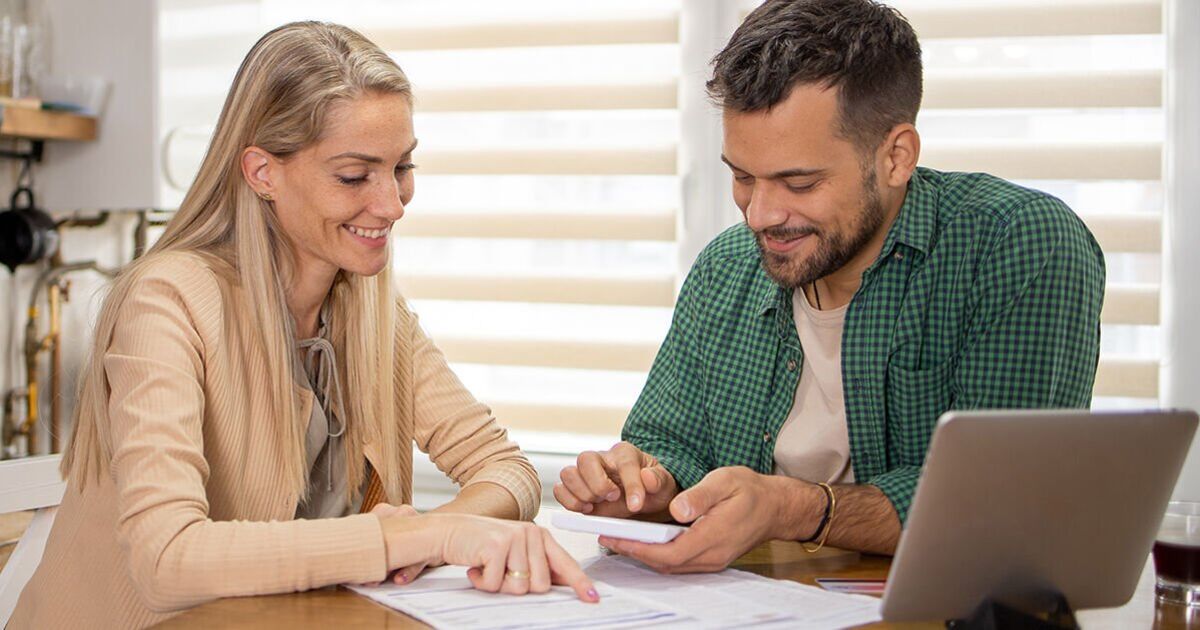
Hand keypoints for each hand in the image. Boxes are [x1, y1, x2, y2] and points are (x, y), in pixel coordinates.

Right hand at [374, 506, 598, 601]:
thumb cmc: (480, 544)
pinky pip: (495, 583)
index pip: (565, 564)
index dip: (579, 583)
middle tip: (500, 572)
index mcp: (539, 536)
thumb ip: (536, 565)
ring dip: (498, 584)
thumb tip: (558, 585)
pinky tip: (475, 565)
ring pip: (519, 587)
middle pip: (540, 585)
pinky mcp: (497, 546)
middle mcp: (531, 534)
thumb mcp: (513, 552)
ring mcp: (515, 538)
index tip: (592, 598)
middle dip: (517, 586)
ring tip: (487, 567)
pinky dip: (482, 581)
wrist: (448, 531)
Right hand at [554, 442, 677, 517]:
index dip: (630, 484)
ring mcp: (586, 475)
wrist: (646, 500)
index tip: (636, 504)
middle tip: (613, 497)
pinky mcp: (577, 491)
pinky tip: (585, 509)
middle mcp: (602, 460)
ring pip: (568, 473)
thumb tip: (648, 478)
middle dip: (598, 483)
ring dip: (581, 493)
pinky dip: (568, 501)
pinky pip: (560, 490)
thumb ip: (658, 479)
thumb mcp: (665, 484)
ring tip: (596, 505)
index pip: (624, 462)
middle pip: (586, 459)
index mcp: (625, 453)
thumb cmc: (653, 488)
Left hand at [598, 466, 804, 572]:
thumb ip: (700, 496)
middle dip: (634, 552)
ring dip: (644, 555)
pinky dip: (658, 554)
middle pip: (666, 564)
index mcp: (714, 536)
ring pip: (672, 566)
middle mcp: (713, 555)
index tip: (615, 537)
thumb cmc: (750, 490)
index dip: (639, 548)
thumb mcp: (725, 481)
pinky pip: (680, 562)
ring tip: (619, 538)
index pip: (669, 552)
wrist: (775, 506)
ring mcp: (713, 560)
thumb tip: (677, 509)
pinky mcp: (712, 558)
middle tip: (607, 537)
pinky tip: (645, 541)